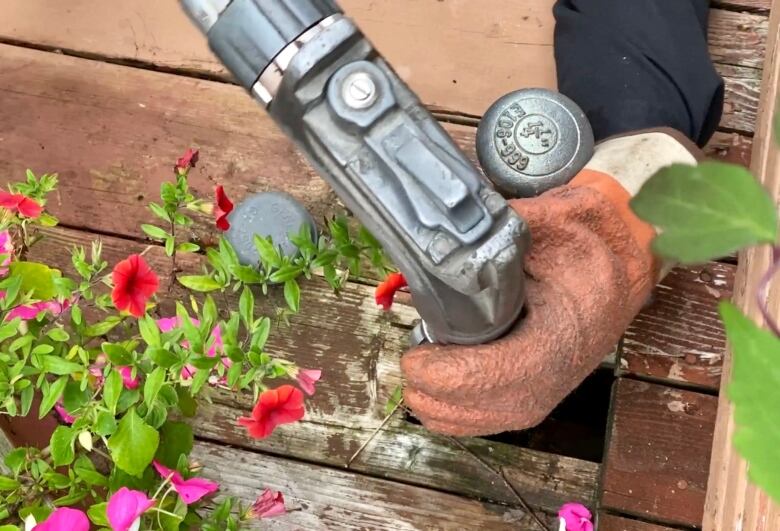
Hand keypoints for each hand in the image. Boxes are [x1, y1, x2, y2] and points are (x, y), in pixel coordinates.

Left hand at [401, 171, 658, 435]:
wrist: (624, 264)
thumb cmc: (589, 240)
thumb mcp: (552, 219)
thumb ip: (499, 226)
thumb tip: (442, 230)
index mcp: (559, 333)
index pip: (496, 374)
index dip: (447, 374)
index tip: (415, 357)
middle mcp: (555, 375)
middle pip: (482, 407)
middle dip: (433, 393)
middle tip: (407, 361)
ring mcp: (548, 391)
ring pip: (482, 421)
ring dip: (439, 406)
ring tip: (416, 374)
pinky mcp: (538, 393)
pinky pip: (490, 420)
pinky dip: (455, 414)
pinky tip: (433, 393)